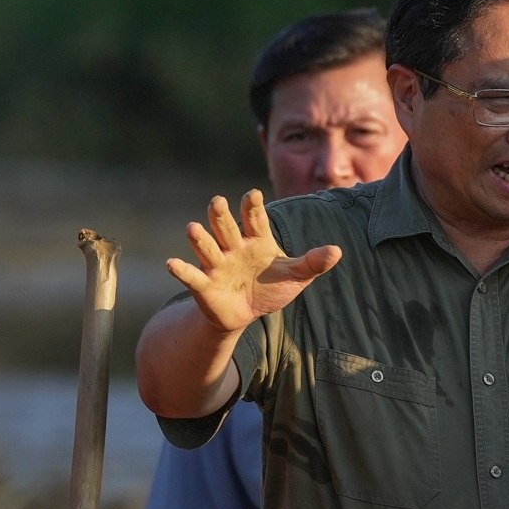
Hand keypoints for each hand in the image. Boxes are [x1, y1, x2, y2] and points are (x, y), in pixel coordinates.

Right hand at [167, 190, 341, 333]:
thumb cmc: (270, 287)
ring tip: (193, 228)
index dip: (253, 208)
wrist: (247, 313)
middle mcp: (233, 247)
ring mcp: (217, 265)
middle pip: (226, 228)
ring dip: (200, 238)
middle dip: (221, 215)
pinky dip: (181, 270)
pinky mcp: (205, 285)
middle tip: (218, 201)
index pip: (255, 220)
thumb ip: (313, 263)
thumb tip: (337, 251)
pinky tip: (171, 263)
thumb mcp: (295, 276)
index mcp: (257, 240)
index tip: (253, 195)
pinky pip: (192, 276)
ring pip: (207, 247)